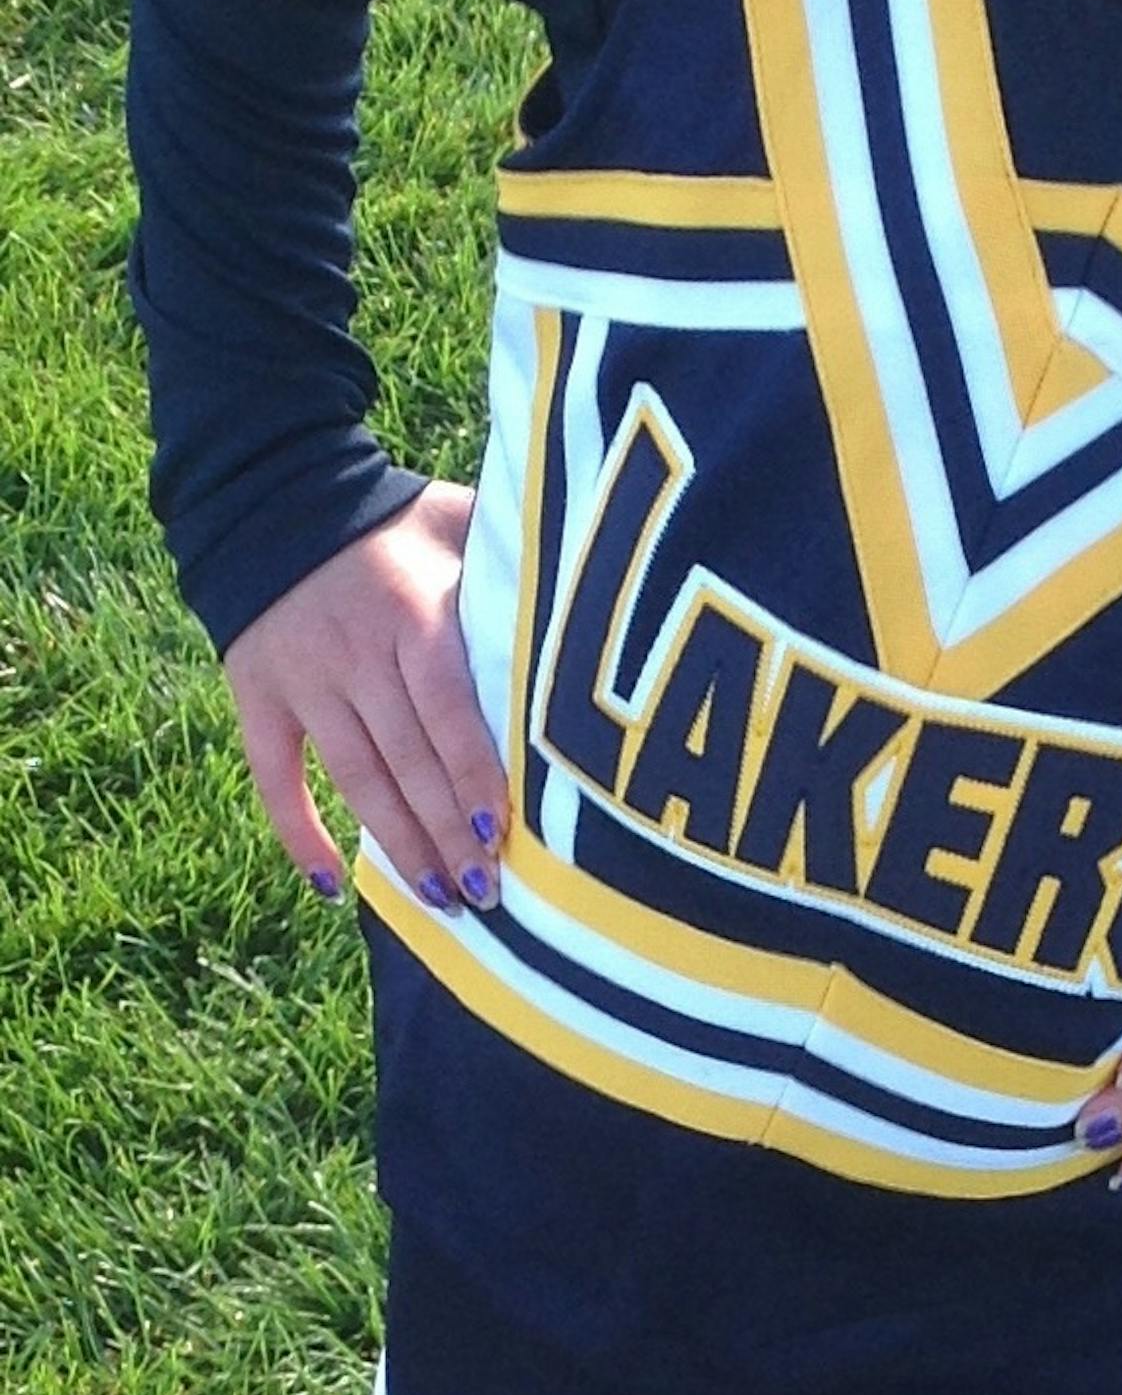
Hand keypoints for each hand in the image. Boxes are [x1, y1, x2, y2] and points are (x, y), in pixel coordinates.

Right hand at [222, 483, 509, 908]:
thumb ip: (511, 556)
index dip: (473, 774)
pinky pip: (275, 777)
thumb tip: (591, 581)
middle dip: (448, 833)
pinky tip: (332, 885)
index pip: (448, 709)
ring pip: (355, 779)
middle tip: (486, 893)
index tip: (504, 833)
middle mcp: (354, 654)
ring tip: (439, 897)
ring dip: (397, 845)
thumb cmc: (392, 521)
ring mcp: (302, 681)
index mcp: (411, 614)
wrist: (272, 497)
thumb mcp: (455, 521)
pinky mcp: (257, 697)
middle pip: (408, 760)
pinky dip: (299, 833)